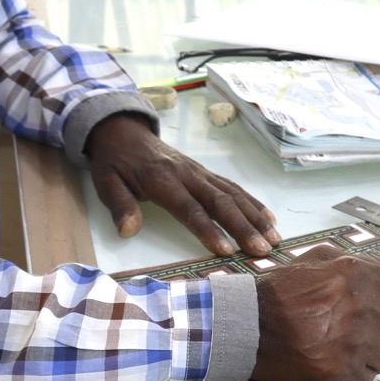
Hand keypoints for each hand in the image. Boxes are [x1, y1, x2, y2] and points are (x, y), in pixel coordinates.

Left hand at [85, 113, 278, 256]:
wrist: (123, 130)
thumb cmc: (115, 161)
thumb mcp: (105, 182)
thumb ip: (119, 205)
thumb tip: (128, 230)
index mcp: (162, 179)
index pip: (189, 208)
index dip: (208, 229)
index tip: (225, 250)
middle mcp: (187, 174)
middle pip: (220, 202)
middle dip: (243, 227)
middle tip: (261, 250)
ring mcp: (199, 172)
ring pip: (233, 194)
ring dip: (255, 217)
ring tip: (274, 239)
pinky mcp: (205, 172)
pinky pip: (233, 187)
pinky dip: (253, 203)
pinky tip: (269, 218)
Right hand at [253, 246, 379, 380]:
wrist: (247, 325)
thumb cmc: (279, 292)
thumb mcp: (317, 259)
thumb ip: (355, 263)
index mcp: (360, 278)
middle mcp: (363, 310)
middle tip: (377, 330)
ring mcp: (354, 345)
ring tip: (358, 346)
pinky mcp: (341, 372)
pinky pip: (370, 376)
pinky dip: (359, 369)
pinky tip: (339, 357)